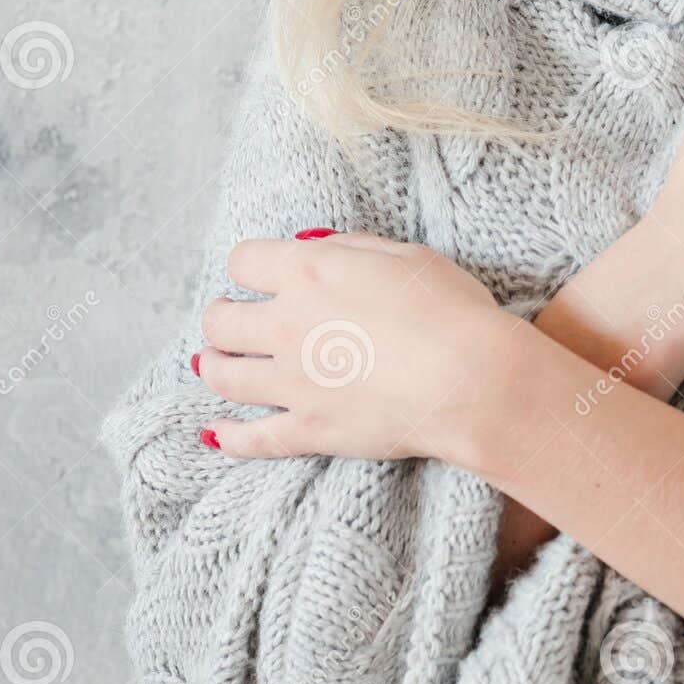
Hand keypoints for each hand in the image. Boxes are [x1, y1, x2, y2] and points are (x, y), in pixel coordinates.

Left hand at [193, 231, 510, 462]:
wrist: (471, 379)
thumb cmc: (449, 309)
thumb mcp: (405, 255)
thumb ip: (350, 247)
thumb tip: (311, 245)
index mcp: (308, 273)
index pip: (243, 261)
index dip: (248, 265)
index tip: (257, 274)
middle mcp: (286, 325)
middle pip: (219, 319)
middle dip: (221, 317)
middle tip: (229, 319)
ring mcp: (292, 383)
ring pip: (222, 375)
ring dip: (212, 365)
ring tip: (212, 363)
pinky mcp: (308, 430)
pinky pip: (251, 438)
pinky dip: (228, 437)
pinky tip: (216, 433)